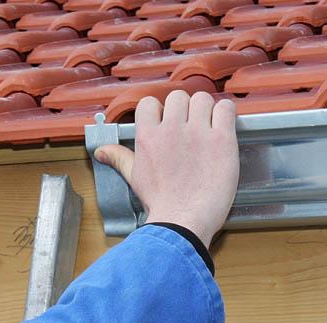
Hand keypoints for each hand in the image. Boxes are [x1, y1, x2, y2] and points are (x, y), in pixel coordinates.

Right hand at [94, 90, 238, 247]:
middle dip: (186, 110)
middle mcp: (172, 129)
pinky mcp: (222, 141)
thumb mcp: (135, 178)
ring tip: (209, 130)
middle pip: (179, 97)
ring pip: (203, 99)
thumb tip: (101, 151)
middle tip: (192, 130)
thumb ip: (120, 158)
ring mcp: (198, 133)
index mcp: (148, 135)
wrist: (184, 222)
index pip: (151, 102)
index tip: (169, 126)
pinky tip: (223, 129)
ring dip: (207, 111)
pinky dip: (226, 114)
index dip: (161, 112)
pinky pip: (226, 109)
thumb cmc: (161, 203)